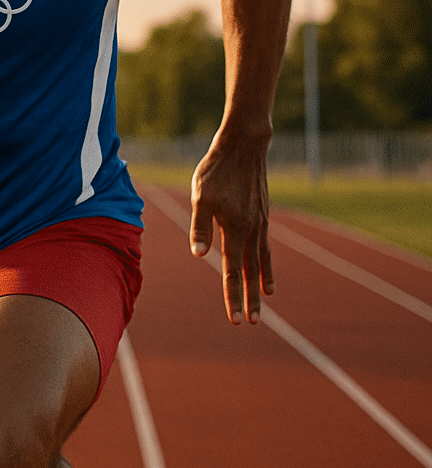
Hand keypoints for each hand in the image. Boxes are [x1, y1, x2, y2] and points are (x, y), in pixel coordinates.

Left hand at [188, 136, 274, 324]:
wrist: (244, 146)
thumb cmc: (216, 170)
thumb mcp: (200, 197)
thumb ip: (200, 226)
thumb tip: (199, 255)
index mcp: (236, 230)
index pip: (233, 272)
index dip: (233, 297)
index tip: (237, 320)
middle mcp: (252, 230)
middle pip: (251, 272)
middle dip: (251, 298)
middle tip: (253, 322)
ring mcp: (260, 223)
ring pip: (262, 260)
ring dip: (261, 282)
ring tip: (266, 300)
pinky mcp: (262, 215)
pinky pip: (266, 245)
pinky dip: (268, 262)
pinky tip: (267, 271)